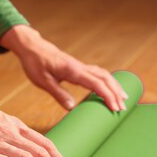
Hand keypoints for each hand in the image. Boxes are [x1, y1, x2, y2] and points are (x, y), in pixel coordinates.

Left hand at [0, 25, 127, 111]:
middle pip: (105, 78)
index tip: (115, 108)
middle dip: (116, 93)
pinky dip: (108, 81)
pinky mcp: (79, 67)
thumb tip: (72, 108)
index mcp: (73, 71)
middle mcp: (80, 67)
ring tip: (123, 99)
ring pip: (104, 74)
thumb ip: (58, 93)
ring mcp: (81, 67)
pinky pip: (98, 74)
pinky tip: (110, 89)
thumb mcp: (43, 81)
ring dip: (114, 86)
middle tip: (123, 109)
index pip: (96, 84)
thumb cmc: (35, 63)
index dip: (108, 96)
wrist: (32, 47)